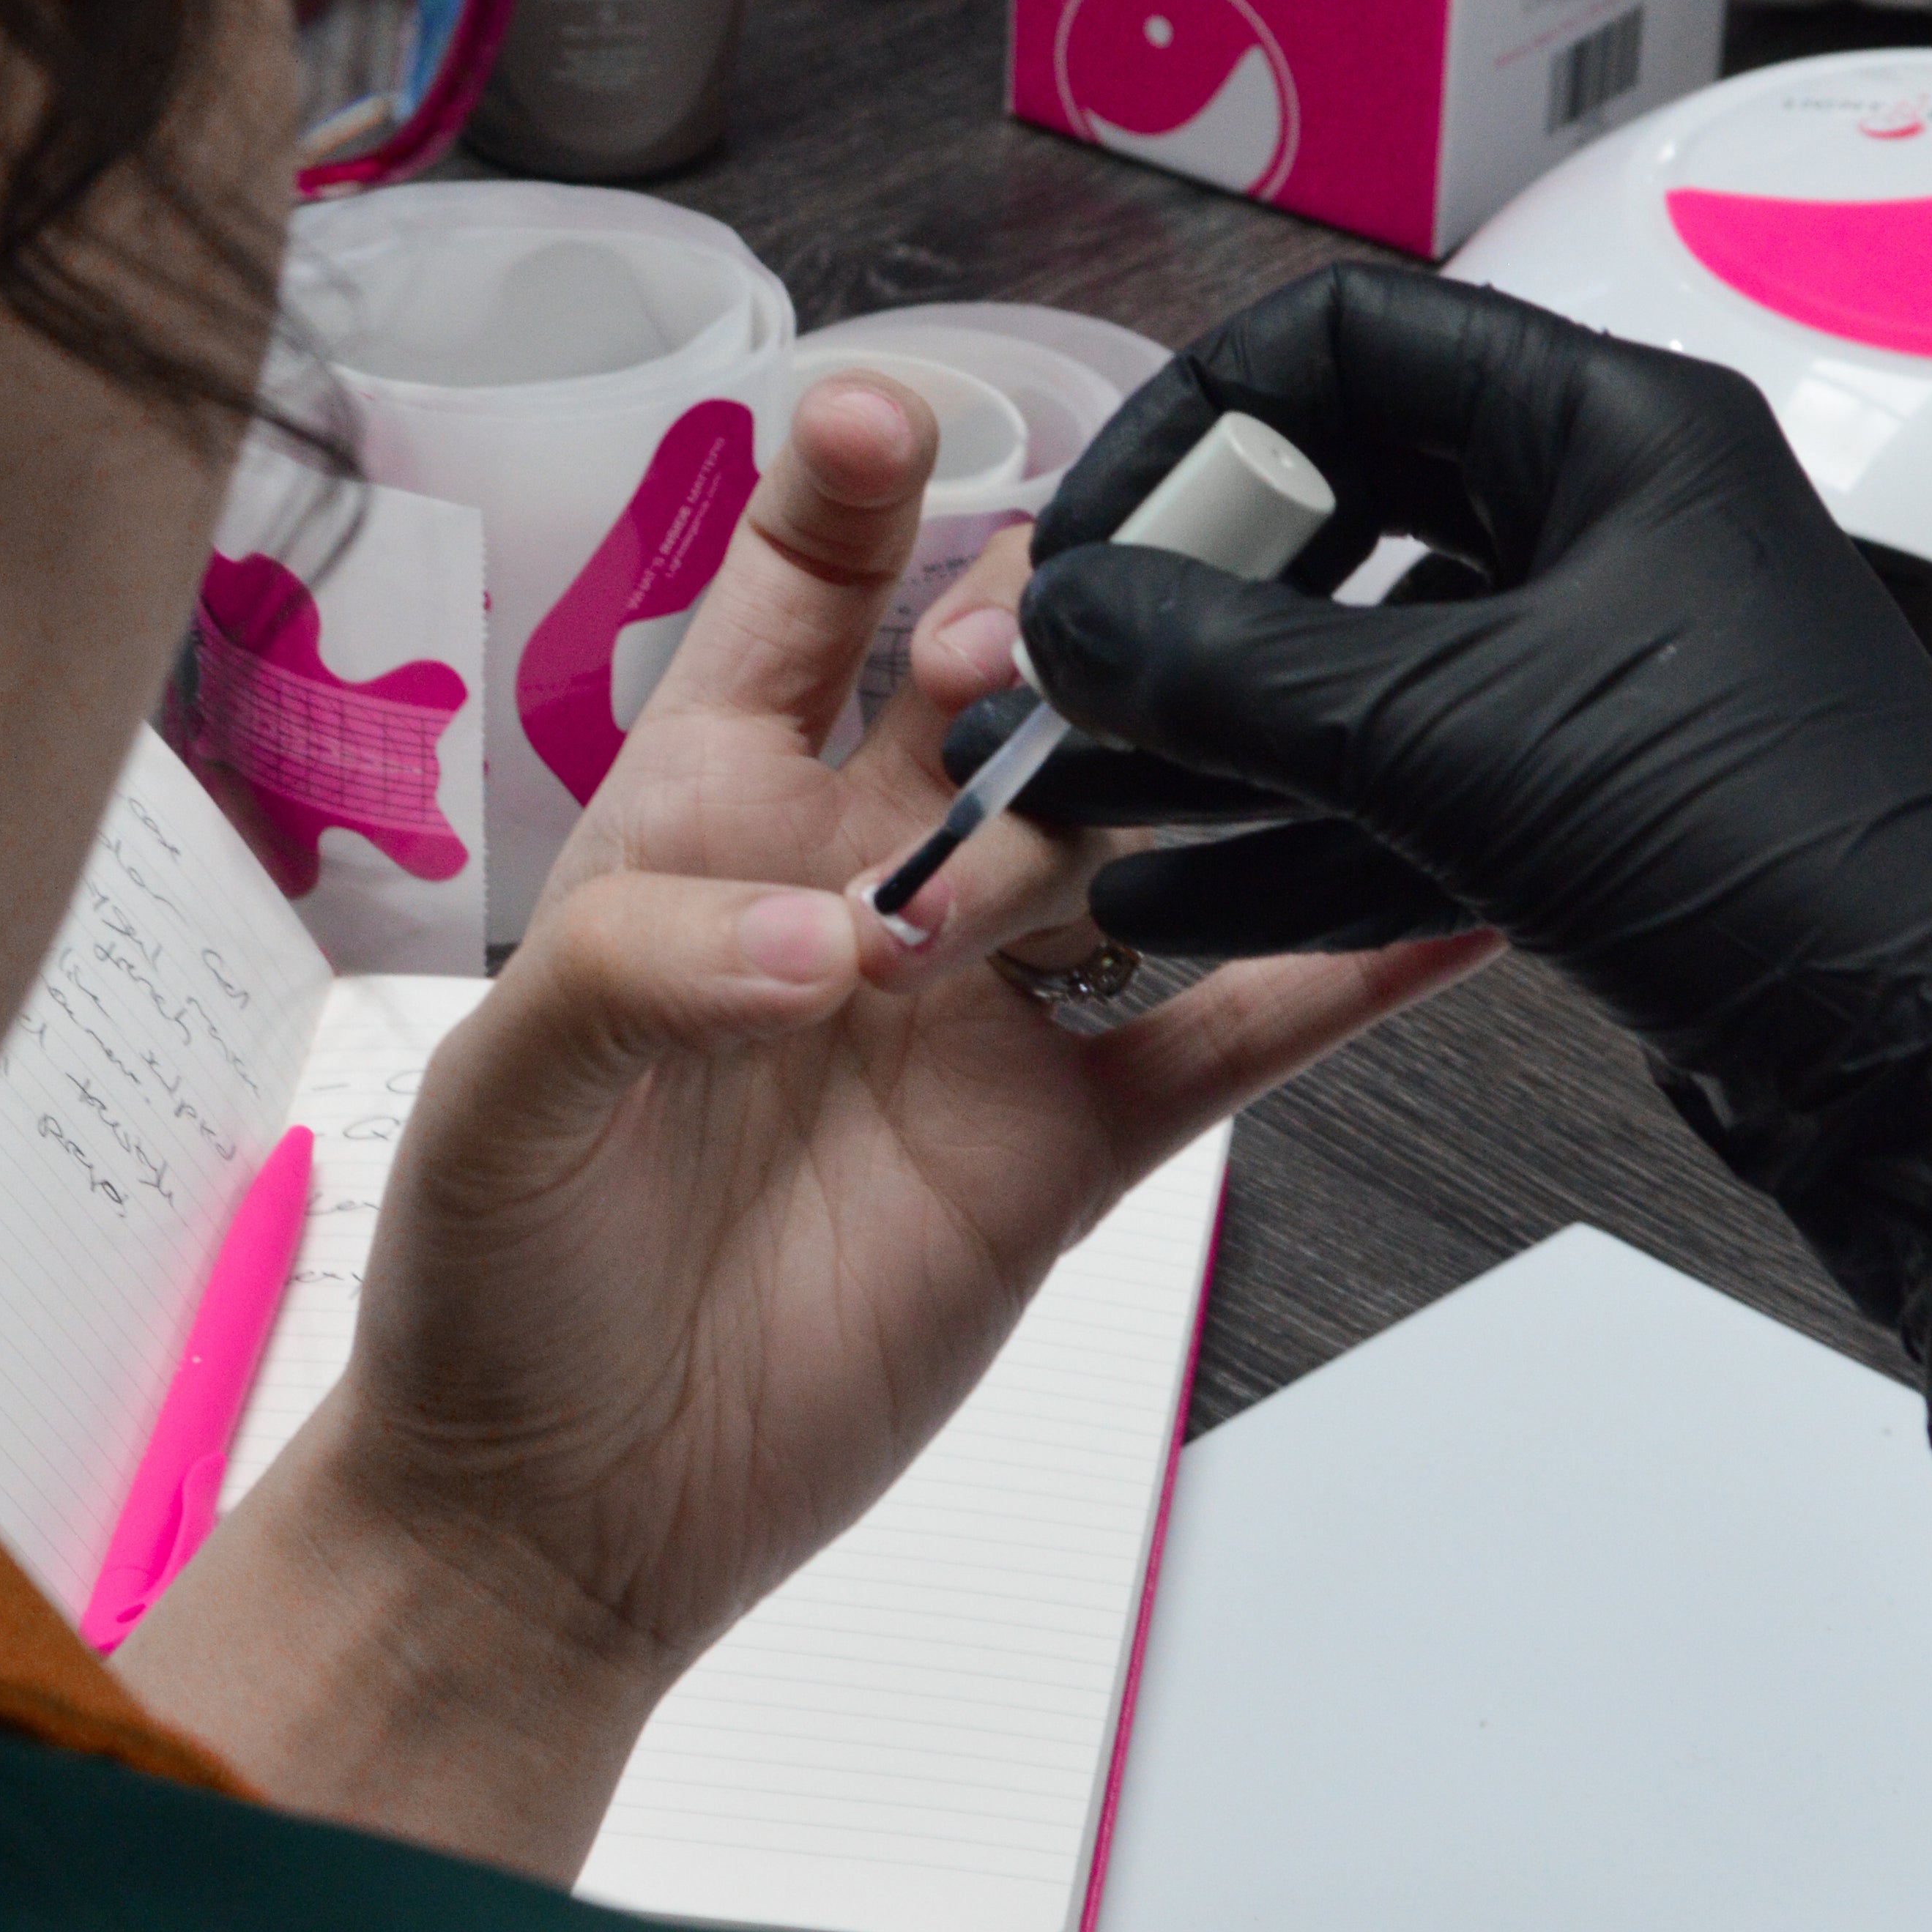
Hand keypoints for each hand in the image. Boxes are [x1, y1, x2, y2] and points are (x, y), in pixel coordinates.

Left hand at [121, 375, 1478, 1869]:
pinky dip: (1340, 971)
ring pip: (1140, 830)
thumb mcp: (508, 1091)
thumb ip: (645, 967)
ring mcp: (984, 1007)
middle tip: (1102, 617)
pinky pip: (1230, 1032)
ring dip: (1221, 757)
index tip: (887, 419)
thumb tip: (822, 939)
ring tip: (1337, 666)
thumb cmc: (490, 1277)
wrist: (562, 1512)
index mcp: (705, 820)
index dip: (845, 501)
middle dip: (1066, 622)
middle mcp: (864, 878)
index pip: (792, 605)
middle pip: (1009, 688)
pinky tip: (1442, 897)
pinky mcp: (1069, 1139)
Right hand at [982, 260, 1931, 1517]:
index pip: (1348, 341)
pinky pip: (1401, 787)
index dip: (1191, 421)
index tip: (1090, 530)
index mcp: (1611, 434)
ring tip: (1082, 799)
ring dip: (1216, 737)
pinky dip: (1289, 837)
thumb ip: (1234, 669)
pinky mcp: (1589, 801)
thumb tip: (1070, 615)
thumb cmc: (1766, 847)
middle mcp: (1608, 526)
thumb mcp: (1452, 737)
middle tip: (1076, 671)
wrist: (1926, 1057)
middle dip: (1187, 601)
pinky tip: (1171, 898)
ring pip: (1359, 667)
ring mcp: (1599, 668)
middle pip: (1337, 509)